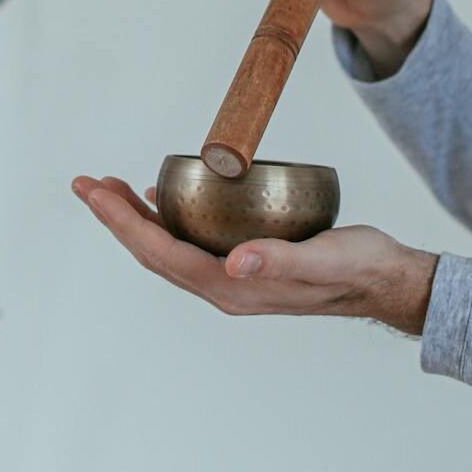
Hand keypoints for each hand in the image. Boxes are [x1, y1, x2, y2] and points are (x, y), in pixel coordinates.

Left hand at [71, 175, 438, 334]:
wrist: (383, 280)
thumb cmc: (356, 268)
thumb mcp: (321, 260)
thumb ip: (278, 261)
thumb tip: (234, 263)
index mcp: (231, 288)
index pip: (161, 253)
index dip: (122, 223)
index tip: (96, 193)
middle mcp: (223, 286)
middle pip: (153, 251)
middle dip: (116, 218)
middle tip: (87, 183)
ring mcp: (231, 276)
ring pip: (168, 246)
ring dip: (136, 219)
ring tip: (110, 188)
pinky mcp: (244, 262)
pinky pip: (192, 241)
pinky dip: (169, 218)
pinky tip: (161, 198)